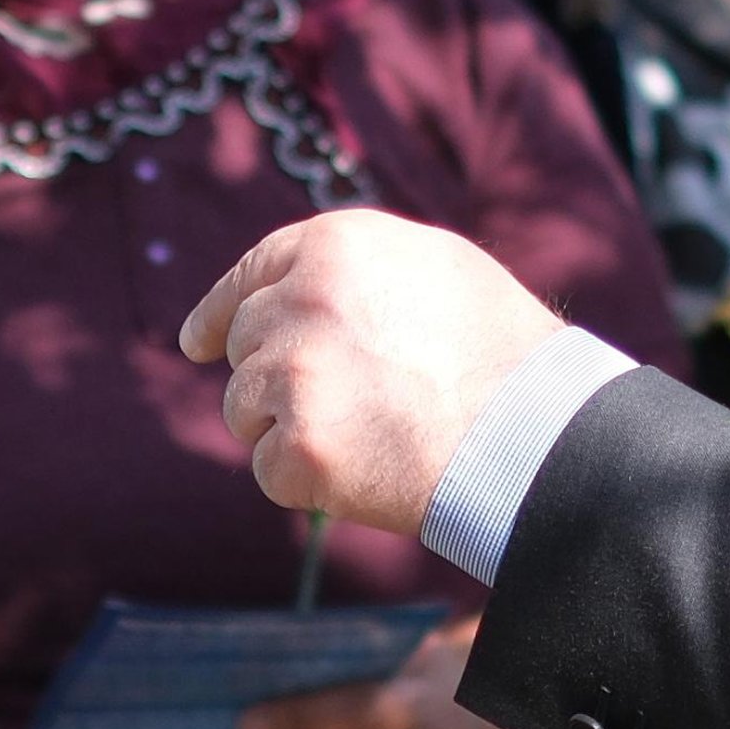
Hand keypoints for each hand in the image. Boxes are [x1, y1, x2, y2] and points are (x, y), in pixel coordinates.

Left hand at [179, 210, 559, 534]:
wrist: (534, 432)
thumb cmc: (499, 350)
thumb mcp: (433, 266)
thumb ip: (352, 267)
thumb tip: (294, 283)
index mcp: (331, 247)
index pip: (250, 277)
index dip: (219, 312)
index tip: (195, 342)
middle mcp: (300, 304)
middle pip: (244, 348)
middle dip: (275, 377)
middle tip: (343, 403)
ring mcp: (294, 378)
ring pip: (245, 410)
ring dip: (289, 428)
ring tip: (370, 432)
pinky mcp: (299, 450)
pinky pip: (271, 469)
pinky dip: (308, 480)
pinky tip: (367, 471)